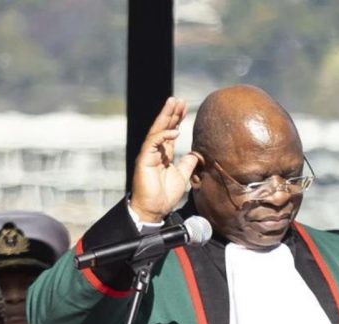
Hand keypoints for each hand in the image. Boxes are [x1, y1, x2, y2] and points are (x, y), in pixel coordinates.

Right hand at [129, 97, 199, 221]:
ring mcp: (148, 154)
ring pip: (157, 130)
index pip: (170, 132)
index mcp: (163, 154)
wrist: (154, 209)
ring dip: (165, 117)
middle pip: (163, 127)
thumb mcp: (182, 176)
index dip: (177, 119)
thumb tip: (195, 153)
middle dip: (171, 113)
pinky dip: (164, 136)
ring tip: (173, 104)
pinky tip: (175, 130)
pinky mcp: (144, 160)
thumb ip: (188, 163)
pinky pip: (153, 143)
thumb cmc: (165, 194)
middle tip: (178, 99)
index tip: (185, 107)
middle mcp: (155, 151)